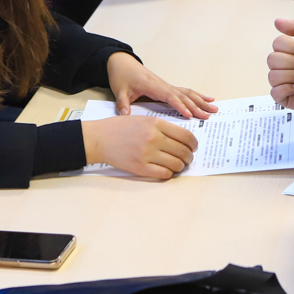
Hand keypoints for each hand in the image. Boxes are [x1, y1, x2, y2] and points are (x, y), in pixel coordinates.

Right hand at [82, 116, 197, 178]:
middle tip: (186, 158)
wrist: (100, 138)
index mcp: (157, 124)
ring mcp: (147, 153)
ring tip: (176, 165)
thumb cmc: (121, 128)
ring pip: (176, 164)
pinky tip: (165, 170)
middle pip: (183, 151)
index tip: (193, 147)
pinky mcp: (140, 167)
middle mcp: (154, 138)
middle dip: (188, 157)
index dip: (193, 144)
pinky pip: (164, 174)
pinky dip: (168, 173)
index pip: (186, 136)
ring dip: (180, 167)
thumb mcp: (144, 119)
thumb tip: (183, 140)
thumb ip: (163, 128)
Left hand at [106, 51, 216, 117]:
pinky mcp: (167, 87)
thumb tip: (125, 116)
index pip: (169, 96)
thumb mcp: (119, 90)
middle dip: (197, 106)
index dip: (180, 106)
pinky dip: (197, 96)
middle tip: (208, 115)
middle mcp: (163, 84)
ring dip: (201, 101)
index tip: (189, 115)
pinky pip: (185, 91)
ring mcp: (166, 85)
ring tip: (214, 108)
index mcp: (152, 86)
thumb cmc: (121, 75)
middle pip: (183, 96)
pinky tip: (207, 99)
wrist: (122, 62)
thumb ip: (122, 104)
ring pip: (187, 93)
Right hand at [267, 18, 293, 110]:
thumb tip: (276, 21)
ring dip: (292, 75)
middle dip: (292, 62)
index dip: (290, 48)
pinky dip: (287, 88)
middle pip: (271, 60)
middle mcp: (286, 67)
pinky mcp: (288, 98)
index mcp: (291, 53)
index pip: (276, 45)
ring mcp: (286, 83)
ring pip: (272, 76)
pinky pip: (275, 93)